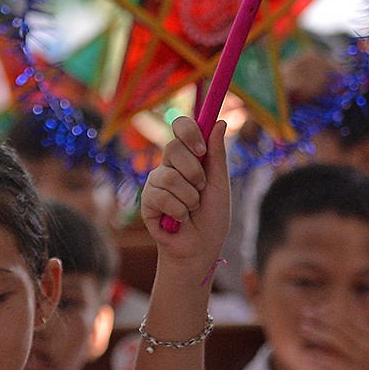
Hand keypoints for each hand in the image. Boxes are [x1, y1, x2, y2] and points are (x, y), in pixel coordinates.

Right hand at [141, 117, 229, 273]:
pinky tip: (180, 220)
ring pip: (169, 176)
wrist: (201, 247)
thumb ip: (217, 154)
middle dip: (194, 171)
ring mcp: (156, 182)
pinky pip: (161, 196)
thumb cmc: (213, 216)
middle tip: (201, 188)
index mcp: (189, 156)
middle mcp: (170, 165)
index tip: (201, 149)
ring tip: (192, 209)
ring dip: (189, 197)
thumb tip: (220, 122)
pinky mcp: (147, 200)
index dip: (189, 132)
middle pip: (172, 147)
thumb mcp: (220, 184)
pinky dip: (178, 211)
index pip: (181, 127)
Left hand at [298, 308, 368, 369]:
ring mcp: (362, 360)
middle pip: (341, 326)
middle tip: (306, 313)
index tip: (320, 309)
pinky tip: (306, 355)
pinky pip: (331, 363)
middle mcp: (368, 346)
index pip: (351, 320)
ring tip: (303, 328)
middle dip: (322, 318)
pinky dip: (317, 358)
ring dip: (317, 332)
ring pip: (335, 340)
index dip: (333, 313)